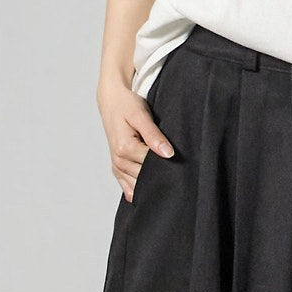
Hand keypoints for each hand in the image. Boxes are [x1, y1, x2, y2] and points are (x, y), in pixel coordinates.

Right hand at [97, 83, 173, 202]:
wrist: (111, 102)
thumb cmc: (126, 105)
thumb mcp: (141, 115)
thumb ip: (153, 135)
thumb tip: (168, 153)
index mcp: (124, 148)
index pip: (151, 165)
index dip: (167, 163)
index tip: (179, 159)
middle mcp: (119, 161)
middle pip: (145, 177)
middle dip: (160, 173)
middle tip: (175, 168)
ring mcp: (117, 167)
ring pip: (138, 186)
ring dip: (151, 182)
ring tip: (165, 173)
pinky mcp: (118, 169)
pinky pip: (129, 188)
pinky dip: (140, 188)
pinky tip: (151, 184)